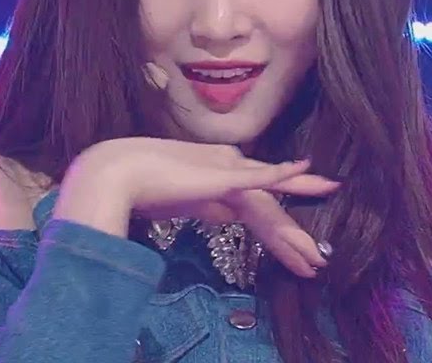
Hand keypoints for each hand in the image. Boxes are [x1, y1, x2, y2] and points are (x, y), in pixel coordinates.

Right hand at [55, 137, 339, 277]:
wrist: (117, 172)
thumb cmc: (137, 187)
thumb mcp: (177, 203)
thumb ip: (201, 206)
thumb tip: (222, 215)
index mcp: (218, 178)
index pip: (256, 209)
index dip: (277, 233)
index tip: (296, 256)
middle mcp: (228, 169)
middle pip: (268, 210)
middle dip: (290, 239)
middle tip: (315, 263)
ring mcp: (227, 170)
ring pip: (268, 207)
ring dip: (290, 234)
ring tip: (314, 257)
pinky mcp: (222, 175)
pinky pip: (259, 178)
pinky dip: (283, 174)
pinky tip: (306, 171)